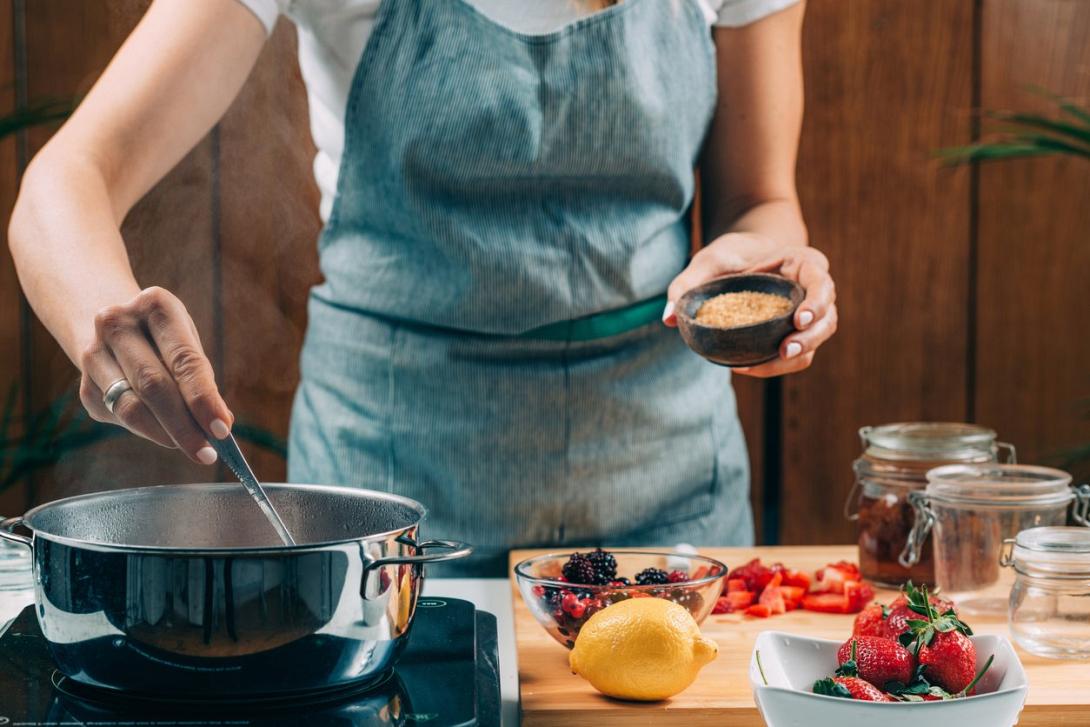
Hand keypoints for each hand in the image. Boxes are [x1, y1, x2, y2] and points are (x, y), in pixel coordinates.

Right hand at [78, 287, 232, 462]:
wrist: (112, 327)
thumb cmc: (164, 338)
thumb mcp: (187, 342)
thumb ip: (202, 379)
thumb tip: (221, 423)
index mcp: (155, 306)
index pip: (184, 360)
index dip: (204, 399)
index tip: (223, 430)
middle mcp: (118, 324)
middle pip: (154, 386)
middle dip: (185, 426)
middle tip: (209, 453)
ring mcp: (94, 354)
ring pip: (131, 407)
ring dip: (166, 435)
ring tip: (194, 447)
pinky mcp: (84, 386)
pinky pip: (120, 418)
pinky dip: (148, 430)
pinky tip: (164, 431)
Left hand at [663, 233, 837, 376]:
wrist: (742, 260)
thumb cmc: (729, 256)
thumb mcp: (707, 261)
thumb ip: (687, 284)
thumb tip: (668, 318)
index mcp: (803, 264)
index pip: (822, 281)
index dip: (816, 301)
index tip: (797, 319)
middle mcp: (813, 289)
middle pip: (827, 317)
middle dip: (809, 337)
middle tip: (785, 349)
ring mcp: (809, 313)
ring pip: (817, 339)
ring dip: (800, 354)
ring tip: (773, 361)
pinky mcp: (796, 332)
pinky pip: (797, 353)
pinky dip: (778, 364)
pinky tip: (748, 367)